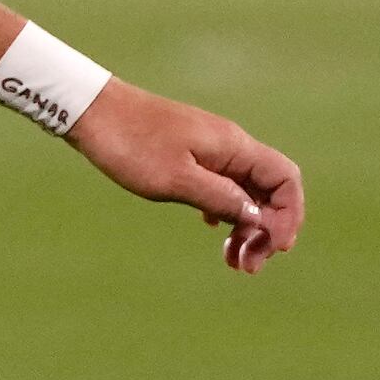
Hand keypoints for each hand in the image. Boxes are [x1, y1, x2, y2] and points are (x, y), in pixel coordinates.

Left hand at [72, 81, 305, 273]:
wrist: (91, 111)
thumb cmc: (130, 144)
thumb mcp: (175, 179)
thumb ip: (221, 198)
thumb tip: (259, 219)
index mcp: (234, 147)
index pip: (285, 180)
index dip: (289, 215)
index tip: (275, 248)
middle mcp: (229, 147)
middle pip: (268, 191)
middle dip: (266, 231)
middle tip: (248, 267)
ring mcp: (210, 150)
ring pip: (244, 192)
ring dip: (244, 226)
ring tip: (233, 261)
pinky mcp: (189, 155)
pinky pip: (221, 187)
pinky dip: (224, 212)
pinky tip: (214, 231)